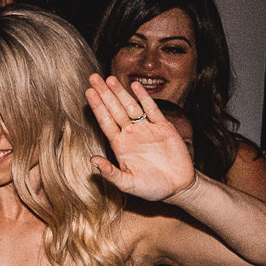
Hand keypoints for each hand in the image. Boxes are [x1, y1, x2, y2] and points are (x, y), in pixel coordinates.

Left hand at [85, 73, 196, 202]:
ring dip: (120, 93)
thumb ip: (110, 173)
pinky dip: (144, 98)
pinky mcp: (164, 128)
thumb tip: (92, 161)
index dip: (97, 107)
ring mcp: (147, 129)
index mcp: (120, 145)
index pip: (105, 122)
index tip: (88, 92)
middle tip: (93, 77)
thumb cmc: (151, 188)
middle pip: (115, 109)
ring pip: (131, 106)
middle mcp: (131, 134)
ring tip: (110, 79)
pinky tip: (136, 86)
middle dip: (104, 94)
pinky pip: (152, 110)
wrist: (178, 187)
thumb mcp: (128, 184)